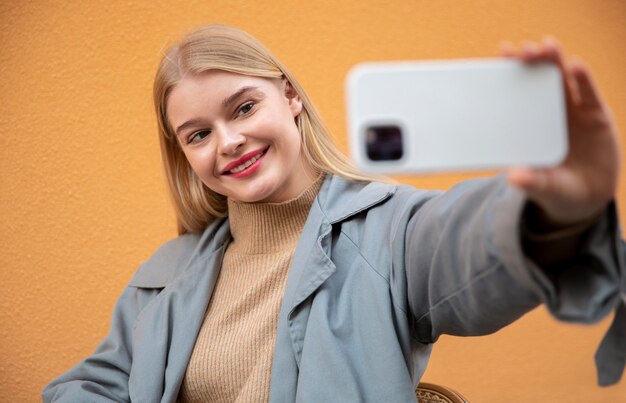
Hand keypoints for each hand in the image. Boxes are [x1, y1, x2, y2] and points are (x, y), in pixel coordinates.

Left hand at [501, 37, 619, 227]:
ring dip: (554, 62)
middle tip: (522, 49)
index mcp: (527, 124)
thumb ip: (531, 181)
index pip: (516, 93)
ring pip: (562, 81)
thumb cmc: (554, 188)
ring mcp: (572, 112)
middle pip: (538, 80)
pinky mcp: (595, 116)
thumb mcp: (542, 187)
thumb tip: (515, 178)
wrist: (586, 197)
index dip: (509, 73)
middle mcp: (547, 112)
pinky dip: (583, 80)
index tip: (500, 56)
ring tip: (547, 46)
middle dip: (530, 61)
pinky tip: (576, 67)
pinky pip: (589, 94)